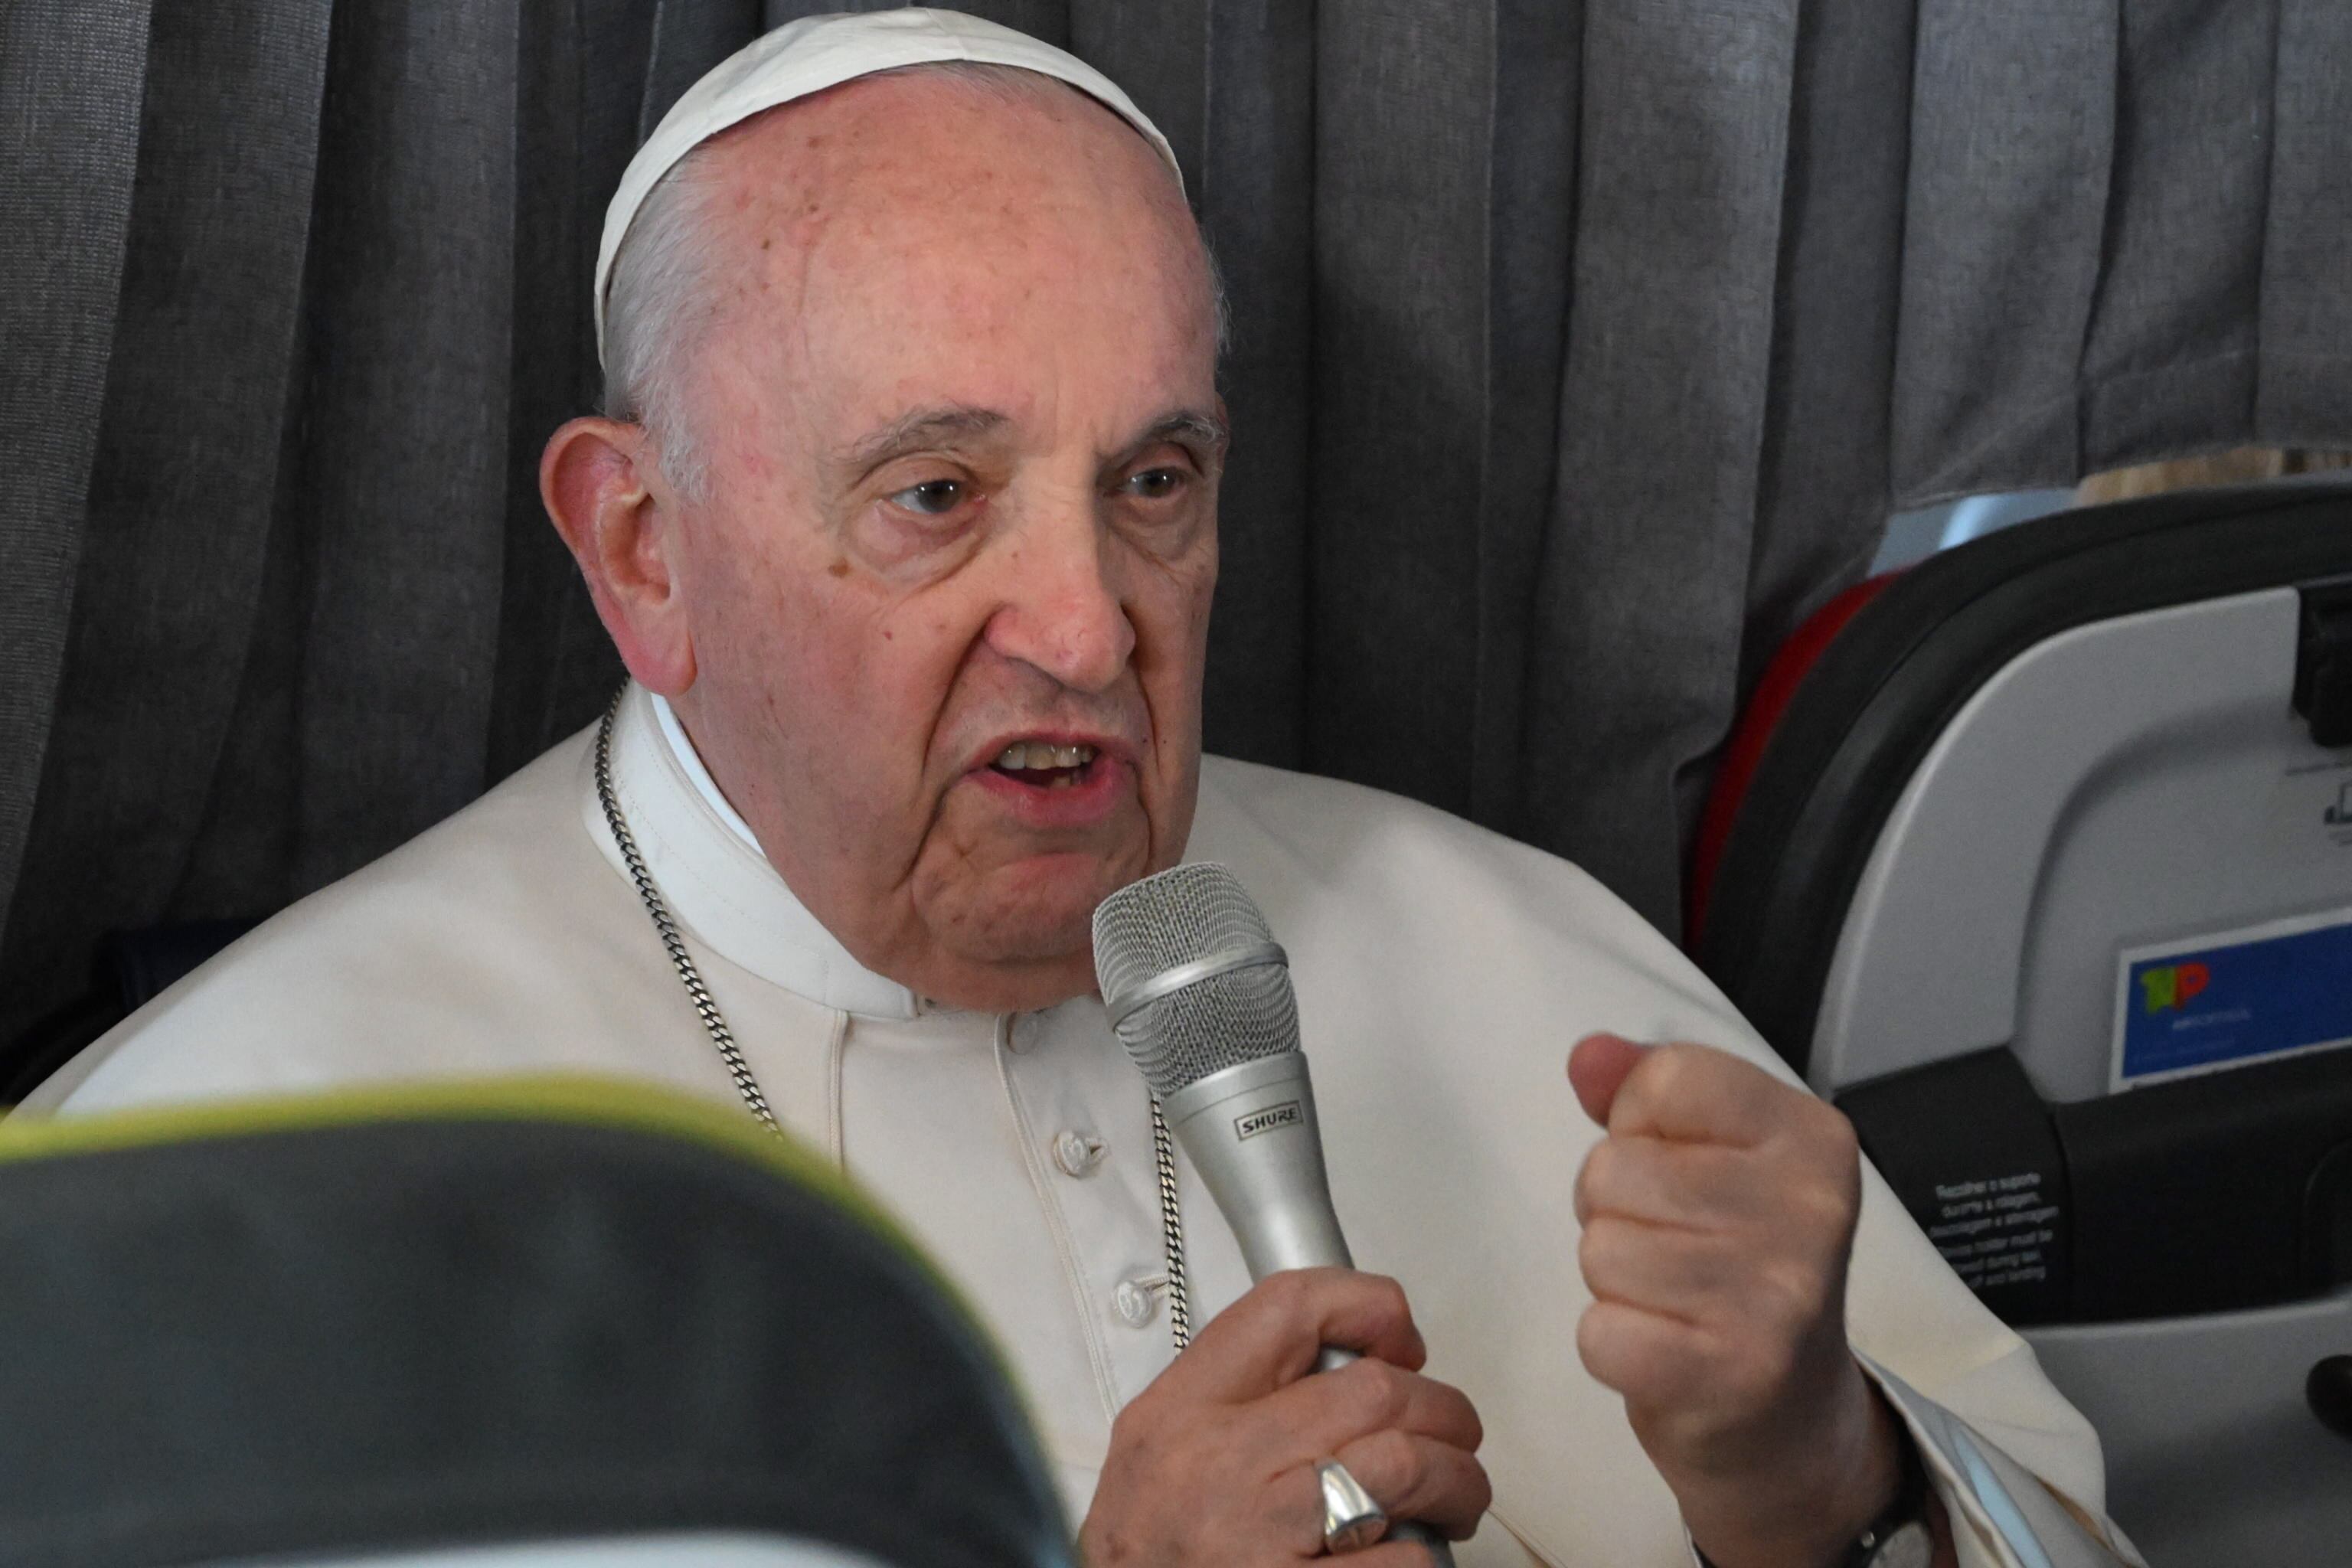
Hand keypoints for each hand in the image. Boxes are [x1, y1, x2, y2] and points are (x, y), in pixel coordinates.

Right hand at [1079, 1267, 1488, 1565]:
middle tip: (1451, 1436)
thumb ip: (1237, 1401)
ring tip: (1454, 1498)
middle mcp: (1219, 1465)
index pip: (1287, 1308)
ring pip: (1405, 1466)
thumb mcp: (1158, 1453)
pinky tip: (1408, 1559)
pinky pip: (1403, 1561)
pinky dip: (1424, 1558)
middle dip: (1439, 1409)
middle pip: (1372, 1390)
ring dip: (1455, 1479)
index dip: (1368, 1305)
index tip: (1400, 1338)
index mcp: (1181, 1413)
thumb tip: (1345, 1369)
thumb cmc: (1143, 1559)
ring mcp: (1261, 1537)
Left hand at [1569, 1035, 1913, 1567]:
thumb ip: (1645, 1092)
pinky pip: (1599, 1331)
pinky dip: (1611, 1345)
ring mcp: (1779, 1297)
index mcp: (1813, 1136)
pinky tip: (1664, 1353)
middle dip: (1616, 1212)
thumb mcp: (1711, 1159)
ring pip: (1601, 1248)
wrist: (1793, 1424)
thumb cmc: (1736, 1268)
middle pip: (1613, 1168)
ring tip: (1671, 1302)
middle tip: (1673, 1253)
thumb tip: (1588, 1055)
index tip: (1684, 1172)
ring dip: (1613, 1280)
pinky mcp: (1733, 1375)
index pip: (1664, 1080)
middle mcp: (1812, 1209)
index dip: (1640, 1129)